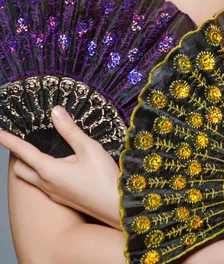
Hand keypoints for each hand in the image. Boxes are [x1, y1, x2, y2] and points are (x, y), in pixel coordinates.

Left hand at [0, 106, 120, 228]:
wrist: (117, 208)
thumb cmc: (103, 179)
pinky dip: (43, 171)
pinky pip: (44, 183)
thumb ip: (70, 130)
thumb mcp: (89, 148)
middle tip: (21, 139)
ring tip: (39, 148)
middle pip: (21, 168)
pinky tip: (59, 164)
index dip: (9, 140)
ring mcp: (55, 193)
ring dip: (30, 163)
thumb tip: (55, 112)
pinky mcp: (63, 198)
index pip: (23, 151)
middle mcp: (47, 184)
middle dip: (18, 154)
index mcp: (49, 170)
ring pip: (32, 177)